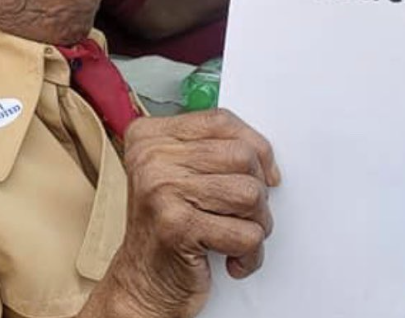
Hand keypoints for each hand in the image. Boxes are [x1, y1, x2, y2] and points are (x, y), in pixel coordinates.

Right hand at [107, 109, 279, 317]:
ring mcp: (161, 190)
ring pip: (250, 194)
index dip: (255, 147)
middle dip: (257, 191)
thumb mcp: (177, 174)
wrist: (141, 282)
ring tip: (235, 235)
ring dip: (256, 225)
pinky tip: (231, 258)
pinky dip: (249, 255)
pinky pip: (246, 234)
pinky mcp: (177, 227)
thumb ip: (209, 150)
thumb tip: (263, 154)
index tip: (263, 172)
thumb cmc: (165, 229)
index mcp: (150, 137)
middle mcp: (151, 158)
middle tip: (242, 213)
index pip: (221, 120)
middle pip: (242, 156)